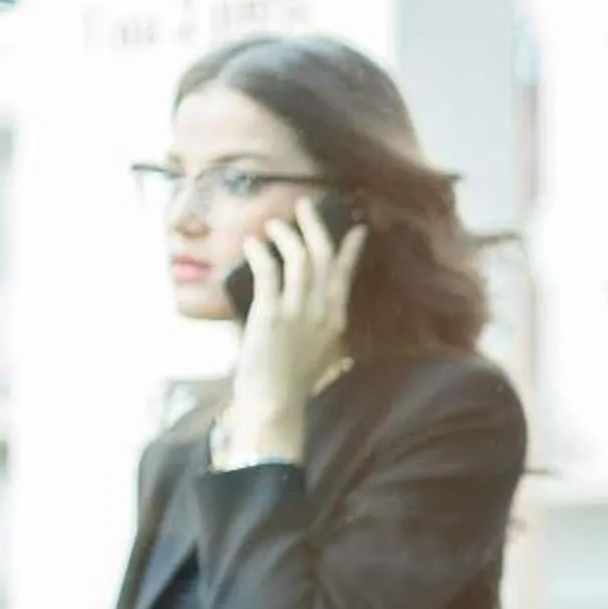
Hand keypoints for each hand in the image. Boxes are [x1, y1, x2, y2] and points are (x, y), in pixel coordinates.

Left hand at [225, 197, 365, 462]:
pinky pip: (269, 272)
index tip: (355, 229)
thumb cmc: (291, 380)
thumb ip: (318, 325)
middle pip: (323, 257)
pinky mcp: (272, 314)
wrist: (275, 402)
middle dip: (314, 226)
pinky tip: (253, 245)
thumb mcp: (318, 350)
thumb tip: (308, 302)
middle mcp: (322, 312)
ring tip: (272, 226)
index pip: (345, 275)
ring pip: (299, 258)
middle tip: (303, 206)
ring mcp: (298, 312)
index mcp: (336, 320)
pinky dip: (260, 253)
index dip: (350, 249)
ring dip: (285, 235)